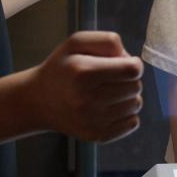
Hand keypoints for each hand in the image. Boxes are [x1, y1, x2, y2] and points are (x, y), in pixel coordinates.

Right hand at [27, 32, 142, 142]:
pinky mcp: (96, 136)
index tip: (124, 63)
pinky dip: (126, 114)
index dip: (134, 63)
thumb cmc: (62, 68)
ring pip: (136, 104)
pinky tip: (109, 107)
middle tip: (111, 77)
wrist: (39, 100)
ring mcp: (92, 121)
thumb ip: (107, 41)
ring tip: (109, 91)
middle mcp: (87, 100)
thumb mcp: (77, 42)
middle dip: (130, 79)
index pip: (132, 70)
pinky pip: (132, 123)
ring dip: (128, 96)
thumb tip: (129, 59)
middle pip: (136, 86)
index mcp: (83, 73)